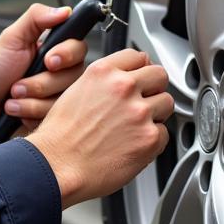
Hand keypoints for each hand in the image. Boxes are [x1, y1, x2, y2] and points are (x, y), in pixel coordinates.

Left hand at [0, 4, 88, 138]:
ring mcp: (52, 97)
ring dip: (31, 102)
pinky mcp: (46, 117)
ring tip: (11, 99)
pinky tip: (15, 112)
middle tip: (16, 84)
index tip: (49, 61)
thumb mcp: (10, 39)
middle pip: (72, 79)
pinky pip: (52, 120)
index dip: (66, 56)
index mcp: (52, 50)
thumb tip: (64, 10)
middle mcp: (56, 73)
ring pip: (61, 103)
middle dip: (40, 85)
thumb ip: (36, 18)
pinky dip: (30, 116)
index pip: (79, 49)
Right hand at [29, 49, 173, 208]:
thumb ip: (103, 82)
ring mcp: (139, 112)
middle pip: (159, 75)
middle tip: (143, 102)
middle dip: (154, 88)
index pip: (138, 57)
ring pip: (166, 103)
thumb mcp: (74, 92)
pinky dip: (153, 141)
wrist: (57, 166)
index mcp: (103, 72)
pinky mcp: (150, 138)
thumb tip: (121, 82)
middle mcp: (123, 87)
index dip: (140, 70)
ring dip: (155, 114)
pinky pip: (164, 134)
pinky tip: (132, 145)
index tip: (140, 78)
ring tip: (135, 127)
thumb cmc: (60, 137)